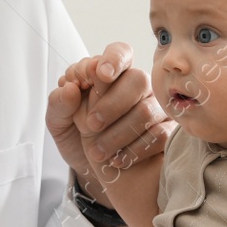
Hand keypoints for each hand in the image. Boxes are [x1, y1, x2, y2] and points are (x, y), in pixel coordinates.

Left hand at [46, 43, 172, 193]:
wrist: (94, 173)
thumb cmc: (78, 140)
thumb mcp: (59, 124)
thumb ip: (59, 104)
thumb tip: (70, 87)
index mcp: (110, 75)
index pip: (120, 53)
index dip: (113, 60)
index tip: (100, 75)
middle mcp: (137, 87)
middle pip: (138, 79)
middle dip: (112, 104)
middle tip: (91, 125)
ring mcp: (156, 109)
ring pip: (147, 110)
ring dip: (118, 133)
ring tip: (98, 151)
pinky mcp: (167, 133)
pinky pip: (159, 135)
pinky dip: (134, 150)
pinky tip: (118, 159)